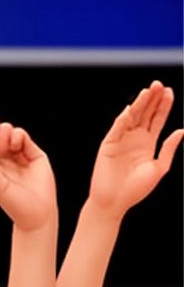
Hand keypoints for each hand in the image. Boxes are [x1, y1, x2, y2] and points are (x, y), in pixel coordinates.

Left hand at [0, 109, 56, 231]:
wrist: (37, 214)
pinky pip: (21, 136)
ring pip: (5, 132)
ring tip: (3, 147)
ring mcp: (18, 154)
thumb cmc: (14, 203)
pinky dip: (16, 135)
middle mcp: (3, 157)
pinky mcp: (33, 153)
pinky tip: (14, 144)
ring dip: (1, 133)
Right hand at [89, 81, 182, 216]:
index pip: (157, 119)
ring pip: (131, 117)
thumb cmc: (136, 189)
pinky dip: (123, 119)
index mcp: (147, 144)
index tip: (170, 92)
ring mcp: (121, 139)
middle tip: (160, 85)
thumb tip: (181, 130)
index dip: (163, 106)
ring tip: (148, 91)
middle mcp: (134, 138)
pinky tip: (131, 109)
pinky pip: (117, 128)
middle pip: (145, 113)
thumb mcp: (159, 168)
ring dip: (139, 104)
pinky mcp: (109, 144)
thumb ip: (169, 149)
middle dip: (152, 99)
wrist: (115, 201)